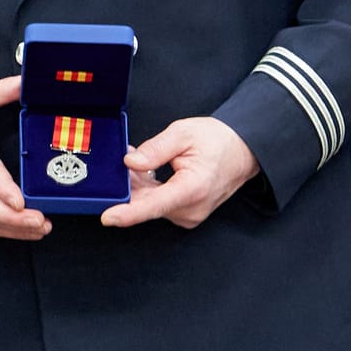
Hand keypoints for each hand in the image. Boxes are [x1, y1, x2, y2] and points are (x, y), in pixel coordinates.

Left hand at [100, 117, 259, 229]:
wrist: (243, 150)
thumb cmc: (218, 141)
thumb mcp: (183, 134)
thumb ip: (154, 149)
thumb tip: (130, 161)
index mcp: (193, 189)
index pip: (154, 205)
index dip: (128, 213)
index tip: (108, 217)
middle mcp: (192, 208)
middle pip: (147, 204)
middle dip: (129, 186)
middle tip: (124, 161)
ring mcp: (190, 214)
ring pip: (151, 204)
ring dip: (139, 186)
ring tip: (139, 161)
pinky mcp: (187, 213)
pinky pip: (159, 204)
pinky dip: (149, 190)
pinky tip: (146, 172)